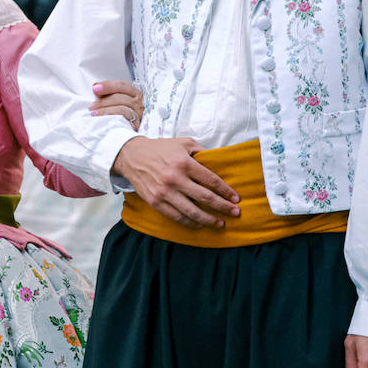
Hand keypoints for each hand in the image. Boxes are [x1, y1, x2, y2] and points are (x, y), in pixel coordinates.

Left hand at [91, 80, 143, 130]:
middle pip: (121, 96)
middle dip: (104, 99)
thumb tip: (96, 89)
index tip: (95, 88)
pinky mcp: (136, 123)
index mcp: (134, 94)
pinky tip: (100, 116)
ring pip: (122, 106)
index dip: (108, 85)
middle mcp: (138, 102)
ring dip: (105, 108)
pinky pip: (123, 115)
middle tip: (92, 104)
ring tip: (93, 112)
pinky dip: (110, 113)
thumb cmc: (122, 118)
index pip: (121, 85)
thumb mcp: (118, 103)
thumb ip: (110, 95)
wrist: (129, 138)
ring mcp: (138, 113)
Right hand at [112, 136, 239, 227]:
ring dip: (209, 219)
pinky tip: (199, 224)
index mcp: (184, 163)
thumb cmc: (160, 149)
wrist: (132, 156)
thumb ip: (201, 151)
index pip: (211, 180)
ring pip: (192, 211)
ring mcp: (165, 192)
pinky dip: (190, 223)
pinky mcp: (156, 202)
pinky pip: (176, 217)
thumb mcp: (183, 143)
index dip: (225, 191)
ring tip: (220, 223)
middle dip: (223, 207)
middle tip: (235, 212)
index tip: (236, 198)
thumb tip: (218, 161)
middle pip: (205, 198)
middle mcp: (175, 179)